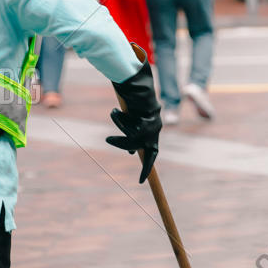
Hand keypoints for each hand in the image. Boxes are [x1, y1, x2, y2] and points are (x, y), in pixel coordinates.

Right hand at [106, 61, 161, 182]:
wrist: (140, 86)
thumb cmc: (135, 102)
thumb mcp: (133, 122)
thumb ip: (134, 137)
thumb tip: (133, 153)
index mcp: (154, 131)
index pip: (153, 153)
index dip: (147, 168)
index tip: (141, 181)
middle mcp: (156, 131)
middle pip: (139, 148)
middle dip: (126, 145)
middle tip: (111, 141)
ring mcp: (153, 127)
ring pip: (132, 139)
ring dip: (119, 128)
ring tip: (114, 113)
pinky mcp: (147, 122)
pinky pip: (128, 129)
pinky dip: (119, 120)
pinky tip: (116, 110)